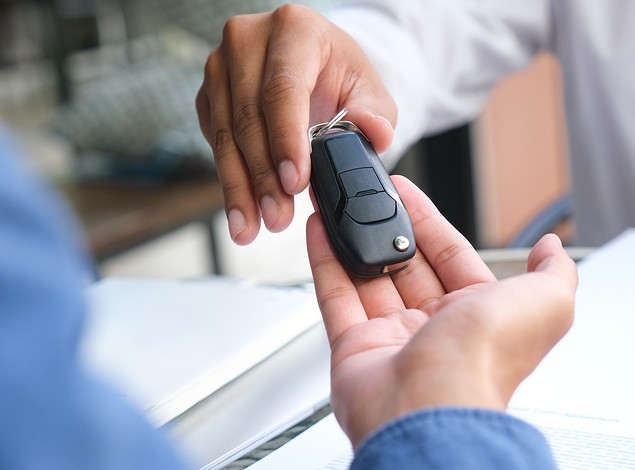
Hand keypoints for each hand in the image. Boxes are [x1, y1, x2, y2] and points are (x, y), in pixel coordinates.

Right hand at [196, 4, 395, 244]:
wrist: (316, 70)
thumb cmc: (341, 78)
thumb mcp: (371, 92)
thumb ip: (376, 114)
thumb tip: (374, 132)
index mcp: (293, 29)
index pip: (283, 88)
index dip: (286, 139)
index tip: (295, 183)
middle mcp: (247, 40)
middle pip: (248, 116)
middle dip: (263, 176)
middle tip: (277, 217)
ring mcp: (221, 66)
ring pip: (224, 135)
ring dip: (240, 187)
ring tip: (253, 226)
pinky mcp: (208, 94)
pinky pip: (214, 143)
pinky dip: (230, 180)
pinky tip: (242, 210)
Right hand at [307, 176, 577, 448]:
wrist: (431, 407)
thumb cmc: (487, 359)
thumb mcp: (548, 301)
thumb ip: (554, 271)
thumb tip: (552, 249)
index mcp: (480, 316)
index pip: (452, 257)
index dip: (429, 223)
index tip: (407, 193)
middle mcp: (437, 330)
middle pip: (407, 266)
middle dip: (389, 227)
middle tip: (371, 195)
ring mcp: (393, 340)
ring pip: (369, 278)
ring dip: (354, 237)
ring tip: (341, 202)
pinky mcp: (354, 350)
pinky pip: (337, 297)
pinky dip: (326, 261)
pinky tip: (321, 229)